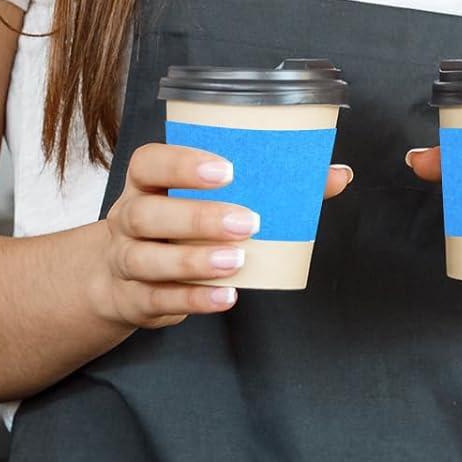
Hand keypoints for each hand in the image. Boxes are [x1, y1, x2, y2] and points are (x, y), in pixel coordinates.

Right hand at [90, 143, 352, 328]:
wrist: (123, 278)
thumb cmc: (184, 225)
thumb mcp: (215, 200)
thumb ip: (277, 185)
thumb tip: (338, 175)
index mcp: (148, 182)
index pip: (149, 162)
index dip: (182, 163)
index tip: (226, 169)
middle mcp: (129, 217)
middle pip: (146, 213)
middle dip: (197, 217)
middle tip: (247, 222)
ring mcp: (125, 260)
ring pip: (146, 258)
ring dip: (193, 261)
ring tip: (237, 261)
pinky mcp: (134, 298)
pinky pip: (157, 299)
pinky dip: (193, 298)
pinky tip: (226, 297)